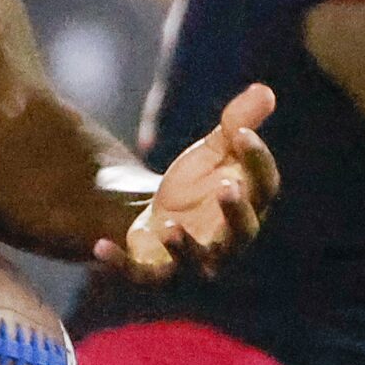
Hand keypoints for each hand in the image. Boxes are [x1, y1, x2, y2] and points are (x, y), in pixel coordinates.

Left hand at [93, 83, 280, 282]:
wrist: (155, 216)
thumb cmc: (194, 183)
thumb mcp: (213, 151)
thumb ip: (237, 124)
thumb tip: (265, 89)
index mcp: (247, 207)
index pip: (264, 188)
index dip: (257, 161)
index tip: (241, 133)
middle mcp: (226, 241)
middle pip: (242, 232)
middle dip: (236, 213)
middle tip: (229, 187)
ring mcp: (190, 261)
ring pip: (194, 262)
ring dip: (184, 248)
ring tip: (169, 226)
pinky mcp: (154, 273)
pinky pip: (138, 275)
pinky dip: (119, 264)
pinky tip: (99, 245)